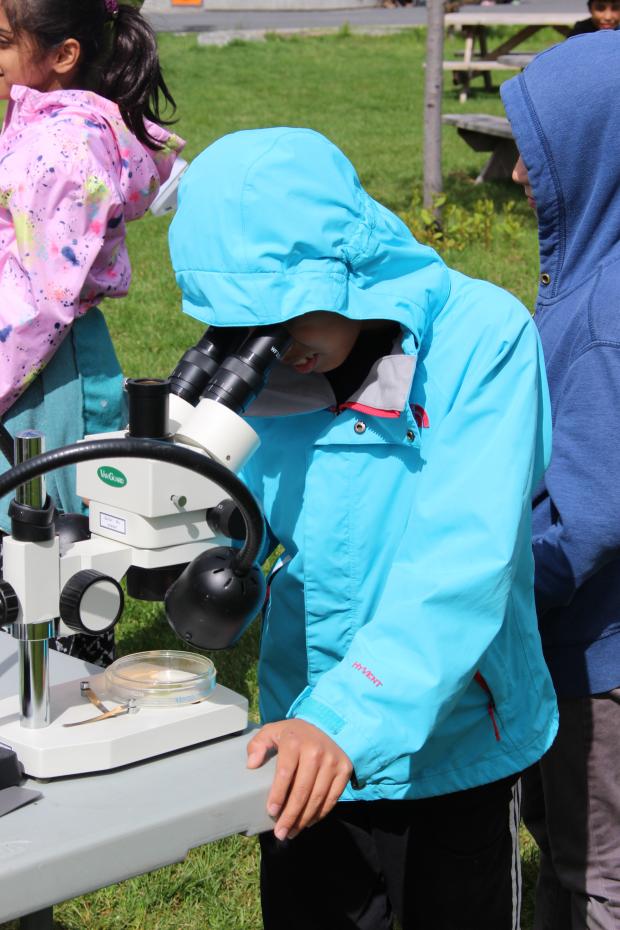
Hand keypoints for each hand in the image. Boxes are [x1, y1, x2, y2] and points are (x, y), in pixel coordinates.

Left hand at [247, 719, 352, 840]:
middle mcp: (316, 750)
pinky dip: (320, 813)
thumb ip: (258, 745)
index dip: (278, 795)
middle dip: (290, 815)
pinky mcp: (345, 769)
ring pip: (318, 797)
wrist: (323, 726)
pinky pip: (332, 798)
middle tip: (280, 833)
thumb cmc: (292, 735)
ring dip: (304, 819)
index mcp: (295, 741)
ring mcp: (333, 760)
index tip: (271, 812)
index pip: (285, 773)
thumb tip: (252, 764)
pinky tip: (308, 822)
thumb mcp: (272, 732)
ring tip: (292, 832)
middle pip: (302, 790)